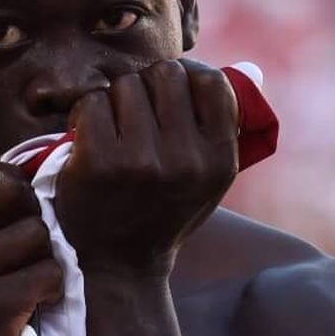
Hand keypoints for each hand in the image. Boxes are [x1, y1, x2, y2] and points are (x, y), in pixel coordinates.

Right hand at [0, 160, 63, 335]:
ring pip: (36, 231)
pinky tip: (37, 306)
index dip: (7, 181)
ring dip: (46, 256)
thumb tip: (16, 178)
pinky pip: (50, 272)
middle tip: (32, 245)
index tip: (16, 210)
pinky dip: (54, 289)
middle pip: (9, 188)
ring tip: (32, 282)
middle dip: (31, 211)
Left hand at [55, 58, 239, 278]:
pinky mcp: (98, 164)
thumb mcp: (209, 180)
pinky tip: (87, 137)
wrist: (119, 266)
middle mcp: (185, 161)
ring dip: (115, 99)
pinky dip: (86, 113)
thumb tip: (248, 70)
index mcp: (219, 161)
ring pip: (126, 85)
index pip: (212, 82)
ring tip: (114, 129)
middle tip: (136, 110)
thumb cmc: (164, 212)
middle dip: (147, 84)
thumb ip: (223, 129)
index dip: (189, 74)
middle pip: (165, 74)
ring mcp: (141, 162)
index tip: (171, 89)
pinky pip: (93, 103)